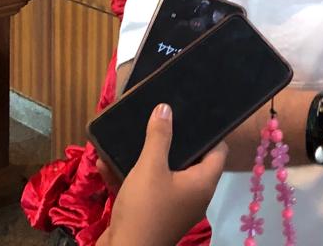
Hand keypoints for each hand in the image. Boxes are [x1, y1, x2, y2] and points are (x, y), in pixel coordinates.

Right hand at [102, 104, 225, 245]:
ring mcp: (171, 206)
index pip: (218, 150)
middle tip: (157, 118)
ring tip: (127, 135)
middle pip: (187, 159)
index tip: (194, 112)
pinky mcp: (151, 213)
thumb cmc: (145, 209)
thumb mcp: (150, 168)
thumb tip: (166, 108)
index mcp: (202, 182)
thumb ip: (159, 137)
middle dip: (168, 140)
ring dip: (140, 157)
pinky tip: (105, 161)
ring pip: (159, 173)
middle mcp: (192, 194)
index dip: (209, 131)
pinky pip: (142, 188)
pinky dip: (127, 176)